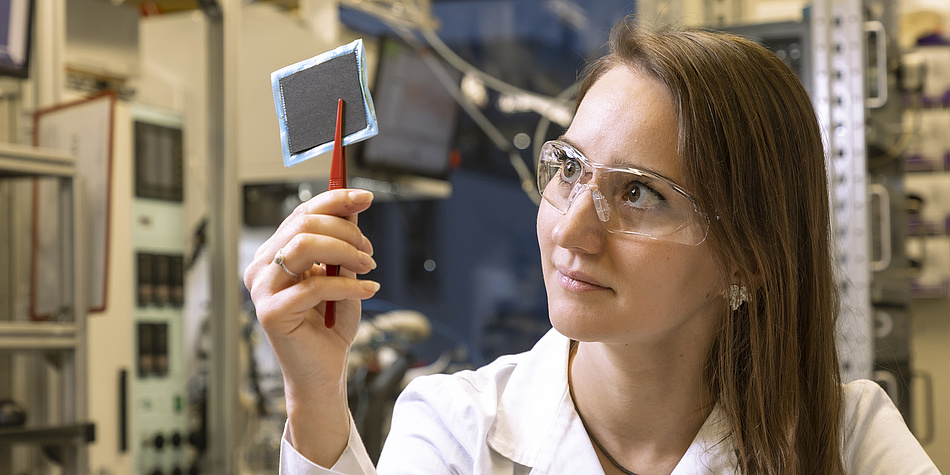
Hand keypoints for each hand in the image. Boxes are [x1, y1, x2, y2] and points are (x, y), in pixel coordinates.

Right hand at [243, 188, 378, 463]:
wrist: (324, 372)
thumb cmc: (331, 324)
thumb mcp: (342, 275)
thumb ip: (343, 244)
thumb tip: (354, 206)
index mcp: (275, 253)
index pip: (302, 213)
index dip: (334, 199)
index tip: (366, 197)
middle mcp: (262, 266)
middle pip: (304, 224)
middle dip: (346, 230)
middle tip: (370, 250)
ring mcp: (262, 289)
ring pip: (305, 246)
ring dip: (346, 252)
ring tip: (369, 267)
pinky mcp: (271, 312)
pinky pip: (315, 285)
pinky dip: (349, 285)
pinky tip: (369, 290)